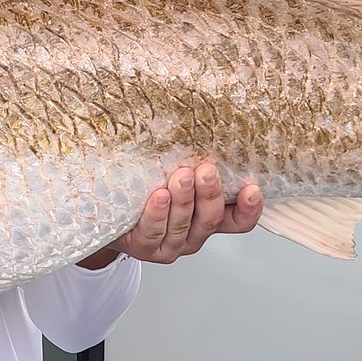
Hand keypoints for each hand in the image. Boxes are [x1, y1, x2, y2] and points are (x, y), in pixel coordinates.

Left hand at [78, 164, 262, 268]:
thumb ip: (193, 160)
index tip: (252, 189)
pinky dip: (157, 214)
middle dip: (209, 194)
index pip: (238, 221)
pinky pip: (152, 233)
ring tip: (181, 177)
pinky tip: (159, 196)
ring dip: (184, 201)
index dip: (248, 209)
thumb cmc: (146, 188)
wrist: (109, 213)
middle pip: (210, 220)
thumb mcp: (174, 171)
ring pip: (182, 226)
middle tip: (206, 170)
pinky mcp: (144, 248)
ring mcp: (169, 244)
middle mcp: (192, 235)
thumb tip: (202, 113)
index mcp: (208, 218)